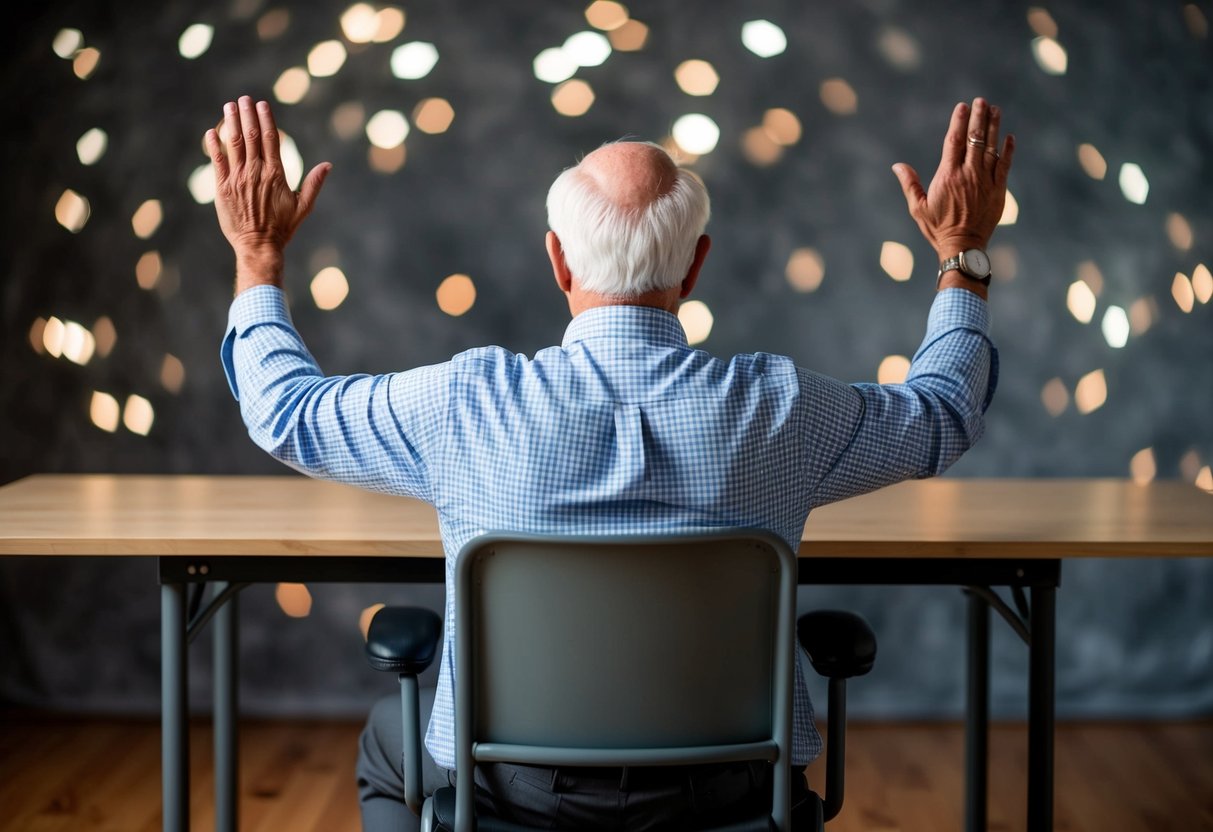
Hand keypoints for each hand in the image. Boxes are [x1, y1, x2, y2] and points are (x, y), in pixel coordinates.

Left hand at [205, 96, 330, 290]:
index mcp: (275, 174)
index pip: (270, 139)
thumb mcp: (303, 207)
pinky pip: (217, 161)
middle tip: (244, 99)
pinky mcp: (222, 188)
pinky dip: (214, 145)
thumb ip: (314, 183)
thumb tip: (328, 165)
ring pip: (233, 144)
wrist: (258, 246)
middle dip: (247, 114)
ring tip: (229, 106)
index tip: (262, 105)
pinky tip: (211, 132)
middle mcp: (255, 172)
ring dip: (230, 123)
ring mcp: (237, 179)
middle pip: (250, 136)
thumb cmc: (283, 228)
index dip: (266, 120)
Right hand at [892, 98, 1013, 260]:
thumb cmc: (937, 229)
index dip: (959, 122)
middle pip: (976, 139)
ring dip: (994, 127)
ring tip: (996, 110)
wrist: (963, 246)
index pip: (955, 141)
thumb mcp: (917, 208)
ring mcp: (985, 181)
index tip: (962, 107)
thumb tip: (898, 166)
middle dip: (979, 117)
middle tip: (982, 101)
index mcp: (948, 176)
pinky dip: (1008, 150)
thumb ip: (909, 184)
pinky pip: (1005, 165)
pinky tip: (1009, 137)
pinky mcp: (998, 190)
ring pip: (992, 148)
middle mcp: (968, 175)